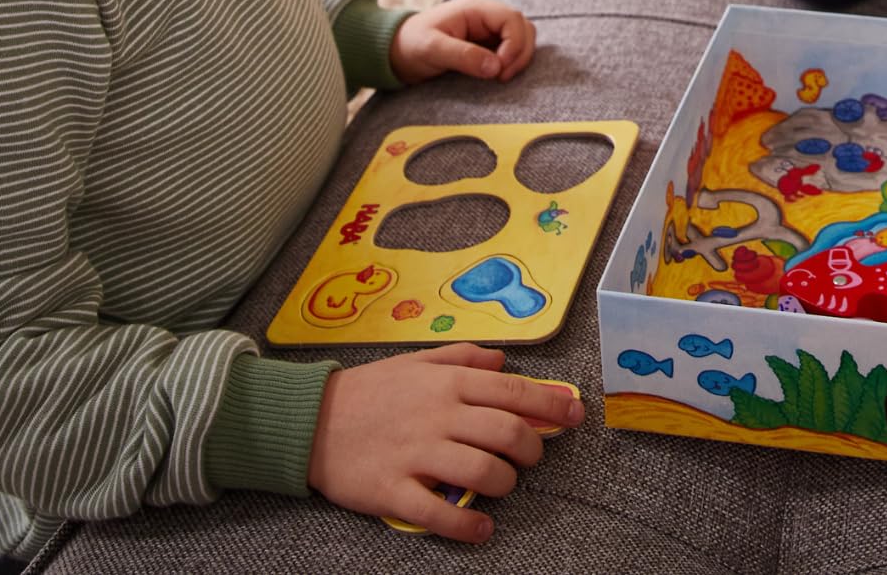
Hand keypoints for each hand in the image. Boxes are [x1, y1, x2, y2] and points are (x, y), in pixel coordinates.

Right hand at [307, 345, 582, 542]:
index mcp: (449, 382)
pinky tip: (482, 531)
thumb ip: (464, 357)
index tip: (575, 416)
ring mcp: (417, 454)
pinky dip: (468, 526)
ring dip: (505, 483)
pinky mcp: (393, 491)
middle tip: (532, 457)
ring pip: (482, 472)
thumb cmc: (372, 388)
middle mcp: (440, 415)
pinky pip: (438, 514)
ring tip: (505, 486)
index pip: (515, 392)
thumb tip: (504, 362)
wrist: (311, 420)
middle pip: (507, 433)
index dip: (552, 405)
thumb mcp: (419, 359)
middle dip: (533, 449)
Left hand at [391, 0, 535, 85]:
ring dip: (519, 57)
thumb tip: (496, 67)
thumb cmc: (411, 44)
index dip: (514, 44)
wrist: (395, 52)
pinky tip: (498, 75)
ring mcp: (488, 30)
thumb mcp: (433, 49)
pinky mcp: (487, 45)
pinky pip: (511, 50)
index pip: (512, 19)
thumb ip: (464, 56)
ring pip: (522, 38)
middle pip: (523, 28)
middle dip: (520, 53)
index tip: (499, 69)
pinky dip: (512, 62)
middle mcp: (487, 17)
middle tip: (502, 77)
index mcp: (476, 9)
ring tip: (501, 77)